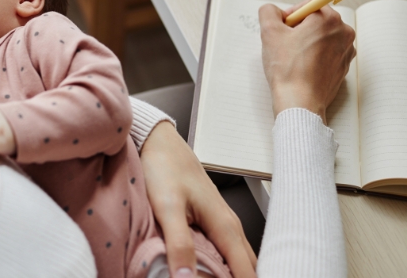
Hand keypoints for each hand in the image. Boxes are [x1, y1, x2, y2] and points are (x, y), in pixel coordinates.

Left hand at [140, 121, 256, 277]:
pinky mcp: (212, 221)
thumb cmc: (164, 168)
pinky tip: (209, 273)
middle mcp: (230, 225)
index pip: (247, 271)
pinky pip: (227, 252)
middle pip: (248, 268)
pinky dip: (224, 267)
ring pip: (239, 260)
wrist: (158, 142)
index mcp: (225, 226)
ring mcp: (222, 223)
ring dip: (234, 274)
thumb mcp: (167, 209)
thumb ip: (179, 245)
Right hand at [259, 1, 355, 122]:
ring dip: (307, 42)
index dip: (290, 15)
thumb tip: (273, 11)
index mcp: (328, 19)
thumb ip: (269, 12)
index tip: (282, 29)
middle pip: (317, 20)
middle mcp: (343, 32)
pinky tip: (302, 68)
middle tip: (284, 44)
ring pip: (322, 37)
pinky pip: (327, 53)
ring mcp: (346, 51)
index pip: (308, 5)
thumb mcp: (269, 32)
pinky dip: (314, 56)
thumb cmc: (287, 69)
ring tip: (293, 58)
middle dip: (299, 29)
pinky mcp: (344, 67)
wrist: (300, 102)